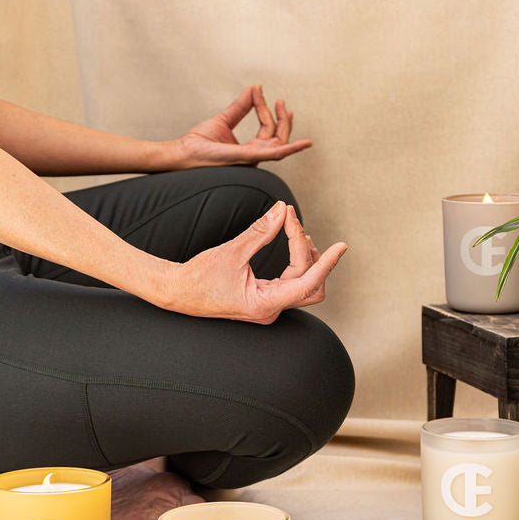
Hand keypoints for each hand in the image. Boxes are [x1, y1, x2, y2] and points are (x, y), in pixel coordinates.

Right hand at [167, 202, 345, 322]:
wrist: (177, 292)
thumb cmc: (199, 277)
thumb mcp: (232, 251)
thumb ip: (260, 231)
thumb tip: (282, 210)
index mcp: (264, 304)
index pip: (309, 283)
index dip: (327, 263)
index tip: (341, 246)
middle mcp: (270, 310)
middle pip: (311, 286)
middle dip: (313, 257)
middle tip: (297, 226)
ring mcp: (268, 307)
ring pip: (304, 285)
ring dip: (306, 259)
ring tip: (296, 230)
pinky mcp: (264, 300)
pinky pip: (292, 283)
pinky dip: (296, 263)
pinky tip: (294, 243)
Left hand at [176, 85, 312, 167]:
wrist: (183, 153)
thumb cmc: (199, 143)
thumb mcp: (223, 119)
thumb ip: (240, 106)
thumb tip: (254, 88)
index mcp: (250, 150)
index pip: (266, 129)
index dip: (265, 109)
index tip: (257, 91)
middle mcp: (254, 157)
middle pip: (278, 138)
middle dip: (283, 119)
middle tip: (280, 101)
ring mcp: (252, 160)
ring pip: (279, 144)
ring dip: (285, 125)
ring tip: (284, 107)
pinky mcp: (247, 158)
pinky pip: (274, 154)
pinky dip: (290, 149)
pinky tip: (303, 143)